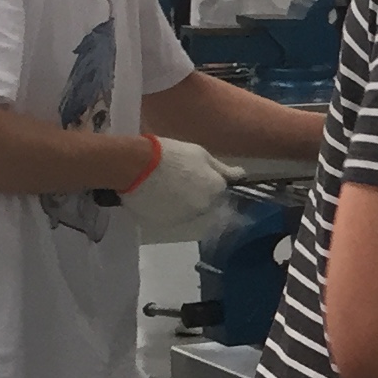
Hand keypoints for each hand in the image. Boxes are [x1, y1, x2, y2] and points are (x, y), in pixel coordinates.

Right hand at [111, 136, 231, 239]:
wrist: (135, 167)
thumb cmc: (169, 155)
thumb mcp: (200, 153)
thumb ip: (222, 168)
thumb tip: (241, 175)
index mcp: (214, 189)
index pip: (220, 189)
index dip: (209, 180)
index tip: (196, 172)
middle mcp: (203, 208)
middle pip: (206, 202)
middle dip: (197, 192)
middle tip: (180, 177)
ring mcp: (183, 218)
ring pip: (188, 211)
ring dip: (183, 202)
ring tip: (166, 186)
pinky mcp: (164, 224)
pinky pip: (170, 217)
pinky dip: (167, 209)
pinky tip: (156, 195)